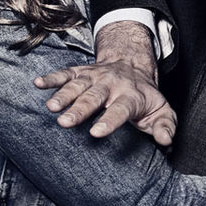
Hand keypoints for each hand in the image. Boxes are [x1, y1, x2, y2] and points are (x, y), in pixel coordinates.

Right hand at [35, 21, 176, 144]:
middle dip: (80, 109)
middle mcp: (111, 86)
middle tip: (65, 122)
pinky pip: (65, 73)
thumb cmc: (145, 97)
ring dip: (64, 95)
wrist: (133, 65)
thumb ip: (165, 126)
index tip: (95, 133)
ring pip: (78, 85)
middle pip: (94, 97)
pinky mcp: (81, 72)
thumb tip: (166, 141)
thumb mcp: (161, 111)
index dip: (109, 121)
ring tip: (50, 107)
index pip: (120, 110)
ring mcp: (95, 77)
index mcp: (131, 97)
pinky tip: (38, 83)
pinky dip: (52, 78)